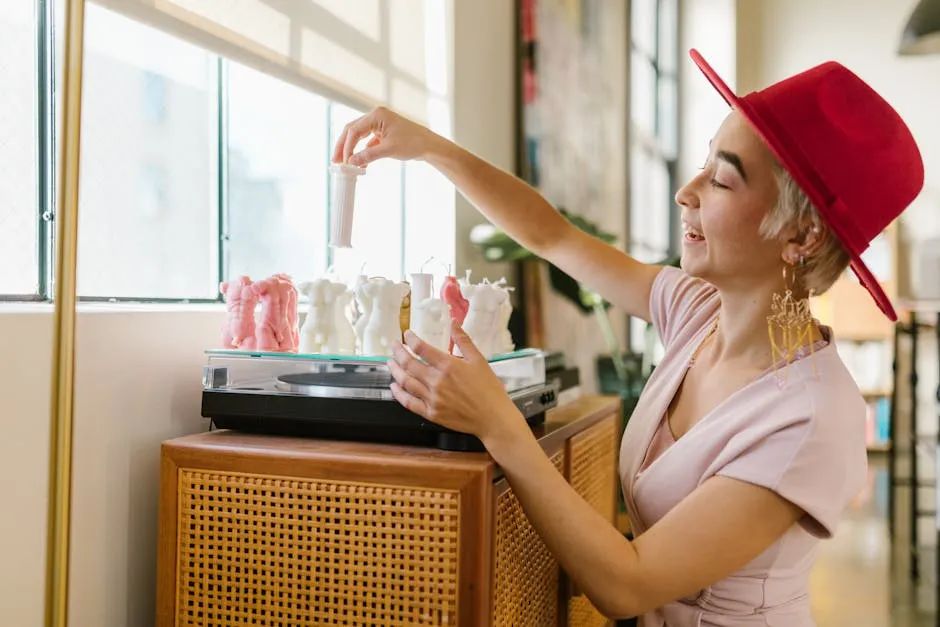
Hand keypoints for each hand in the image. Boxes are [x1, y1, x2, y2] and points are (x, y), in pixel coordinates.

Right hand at [332, 106, 443, 167]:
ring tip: (344, 163)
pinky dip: (362, 151)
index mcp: (377, 115)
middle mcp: (376, 116)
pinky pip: (367, 141)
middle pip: (352, 130)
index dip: (346, 147)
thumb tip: (351, 162)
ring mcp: (379, 124)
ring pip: (358, 135)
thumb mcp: (388, 150)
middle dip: (344, 146)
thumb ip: (368, 155)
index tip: (343, 161)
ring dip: (351, 148)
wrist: (430, 145)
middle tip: (335, 161)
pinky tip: (359, 162)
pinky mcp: (383, 132)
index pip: (354, 130)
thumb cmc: (413, 143)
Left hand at [387, 320, 527, 446]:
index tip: (406, 335)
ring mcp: (432, 398)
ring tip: (390, 363)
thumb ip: (463, 341)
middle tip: (394, 347)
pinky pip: (409, 403)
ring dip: (395, 371)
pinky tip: (394, 387)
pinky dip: (399, 394)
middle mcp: (436, 381)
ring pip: (405, 382)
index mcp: (448, 366)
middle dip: (398, 353)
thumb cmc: (489, 390)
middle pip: (408, 364)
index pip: (421, 348)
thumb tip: (454, 323)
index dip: (410, 339)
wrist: (493, 418)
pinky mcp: (431, 413)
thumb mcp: (479, 360)